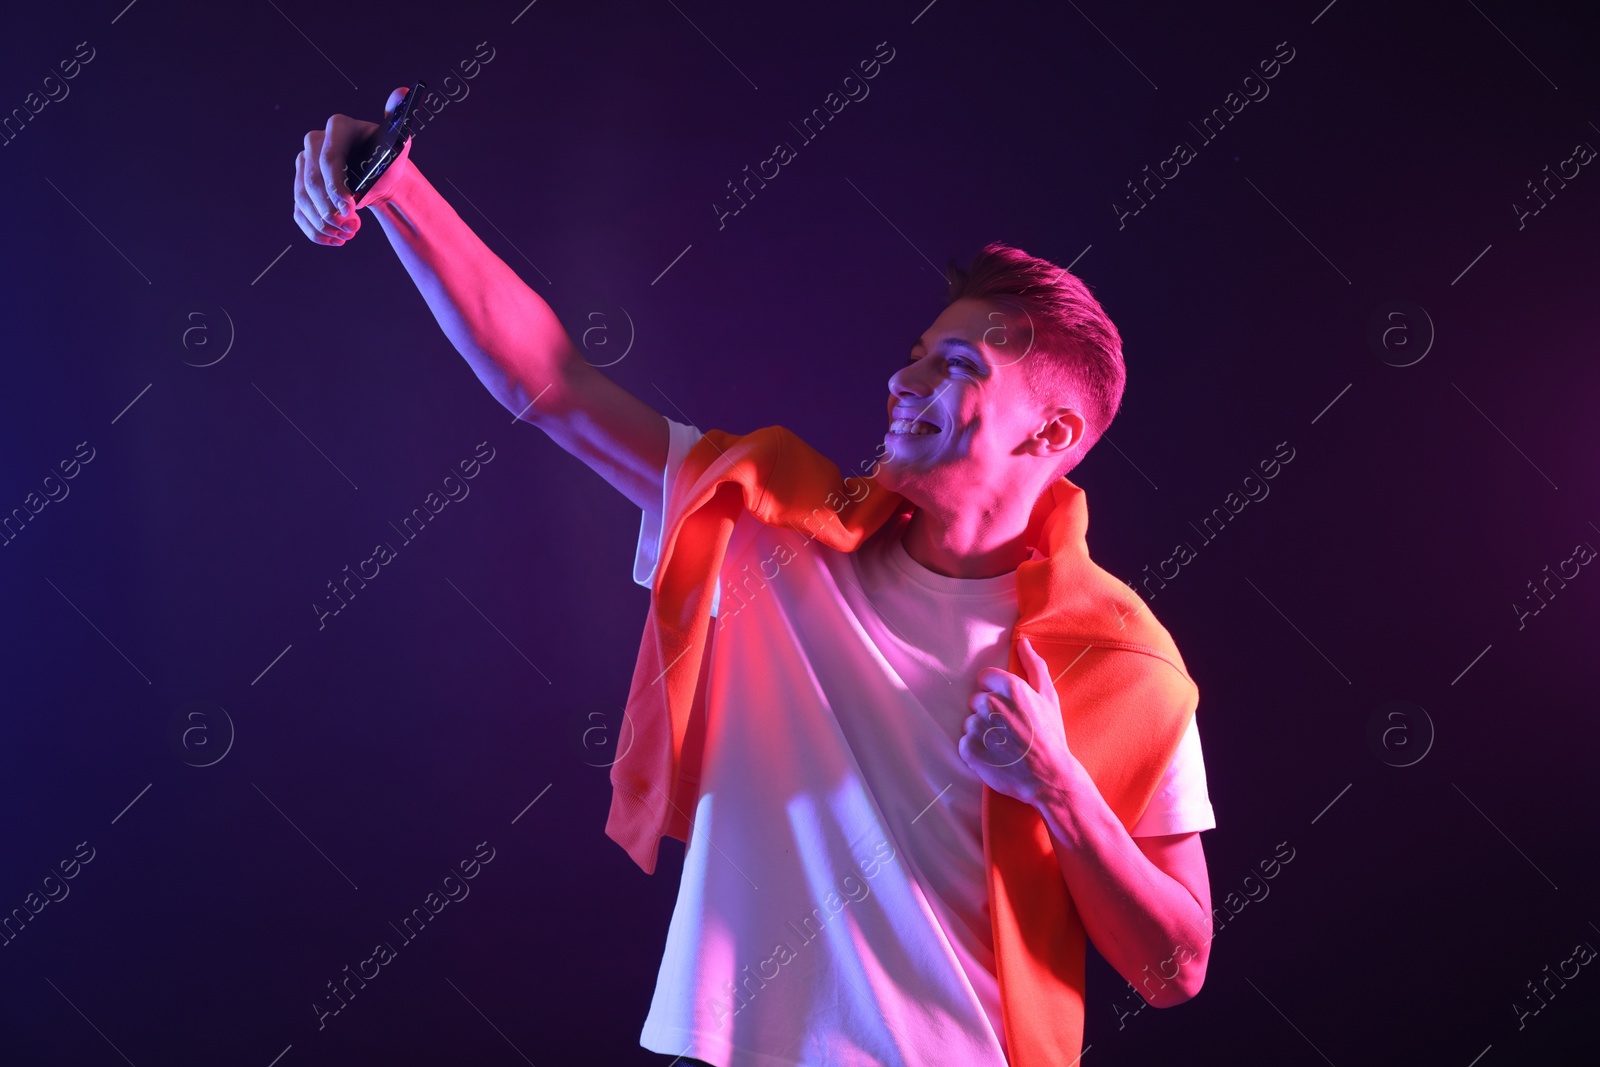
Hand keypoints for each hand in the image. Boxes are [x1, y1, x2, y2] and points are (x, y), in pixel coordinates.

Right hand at [292, 86, 415, 245]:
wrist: (380, 176)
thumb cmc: (389, 157)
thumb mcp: (398, 140)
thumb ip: (399, 118)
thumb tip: (403, 92)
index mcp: (337, 128)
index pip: (328, 157)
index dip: (335, 184)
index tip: (351, 207)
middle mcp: (314, 143)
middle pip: (311, 180)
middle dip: (328, 208)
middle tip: (351, 227)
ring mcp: (304, 165)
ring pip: (302, 198)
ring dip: (323, 222)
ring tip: (349, 234)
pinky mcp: (301, 187)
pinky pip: (299, 212)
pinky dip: (314, 230)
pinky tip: (335, 240)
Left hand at [958, 635, 1073, 805]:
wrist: (1049, 777)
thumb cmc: (1050, 737)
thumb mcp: (1049, 697)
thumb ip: (1034, 666)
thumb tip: (1023, 642)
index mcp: (1011, 688)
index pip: (985, 677)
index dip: (995, 691)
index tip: (1008, 707)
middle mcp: (991, 704)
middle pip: (976, 699)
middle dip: (988, 712)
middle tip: (1008, 728)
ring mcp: (978, 727)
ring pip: (970, 721)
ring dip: (982, 731)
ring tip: (1003, 744)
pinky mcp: (969, 749)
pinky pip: (964, 742)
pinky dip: (975, 749)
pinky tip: (993, 756)